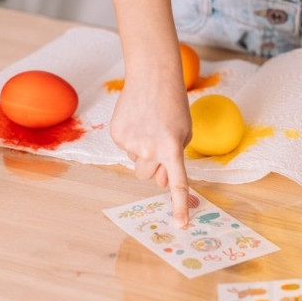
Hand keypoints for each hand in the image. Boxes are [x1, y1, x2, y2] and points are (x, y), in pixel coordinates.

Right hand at [110, 67, 192, 225]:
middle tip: (158, 144)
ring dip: (142, 152)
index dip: (178, 205)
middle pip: (149, 176)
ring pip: (136, 162)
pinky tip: (137, 120)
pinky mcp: (117, 135)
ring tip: (148, 126)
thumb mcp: (184, 132)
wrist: (152, 76)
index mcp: (172, 148)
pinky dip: (131, 138)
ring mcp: (131, 143)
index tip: (180, 224)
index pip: (176, 183)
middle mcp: (150, 149)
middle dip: (154, 166)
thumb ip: (175, 158)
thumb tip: (159, 181)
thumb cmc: (173, 104)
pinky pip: (125, 148)